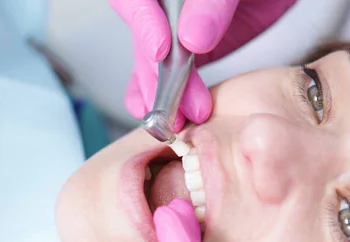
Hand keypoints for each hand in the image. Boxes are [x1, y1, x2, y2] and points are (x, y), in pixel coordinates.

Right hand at [110, 0, 296, 129]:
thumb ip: (212, 4)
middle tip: (179, 106)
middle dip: (160, 79)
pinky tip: (169, 118)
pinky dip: (165, 100)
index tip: (161, 51)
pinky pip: (167, 78)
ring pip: (152, 67)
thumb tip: (190, 40)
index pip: (136, 3)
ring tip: (176, 122)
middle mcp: (160, 10)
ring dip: (161, 98)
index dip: (144, 27)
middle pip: (143, 45)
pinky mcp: (186, 54)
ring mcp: (170, 32)